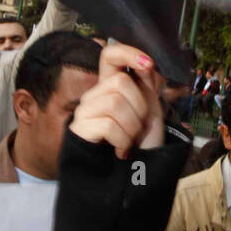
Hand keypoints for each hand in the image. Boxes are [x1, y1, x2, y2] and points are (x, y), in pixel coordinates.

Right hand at [71, 42, 163, 158]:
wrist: (131, 177)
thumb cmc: (140, 143)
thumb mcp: (150, 111)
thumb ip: (148, 86)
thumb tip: (147, 66)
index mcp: (111, 86)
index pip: (110, 55)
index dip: (128, 53)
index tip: (148, 64)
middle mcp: (95, 95)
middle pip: (121, 82)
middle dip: (140, 107)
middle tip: (138, 128)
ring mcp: (85, 112)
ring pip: (116, 102)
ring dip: (132, 127)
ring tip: (130, 141)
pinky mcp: (79, 130)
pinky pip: (108, 125)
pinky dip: (123, 141)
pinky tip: (121, 151)